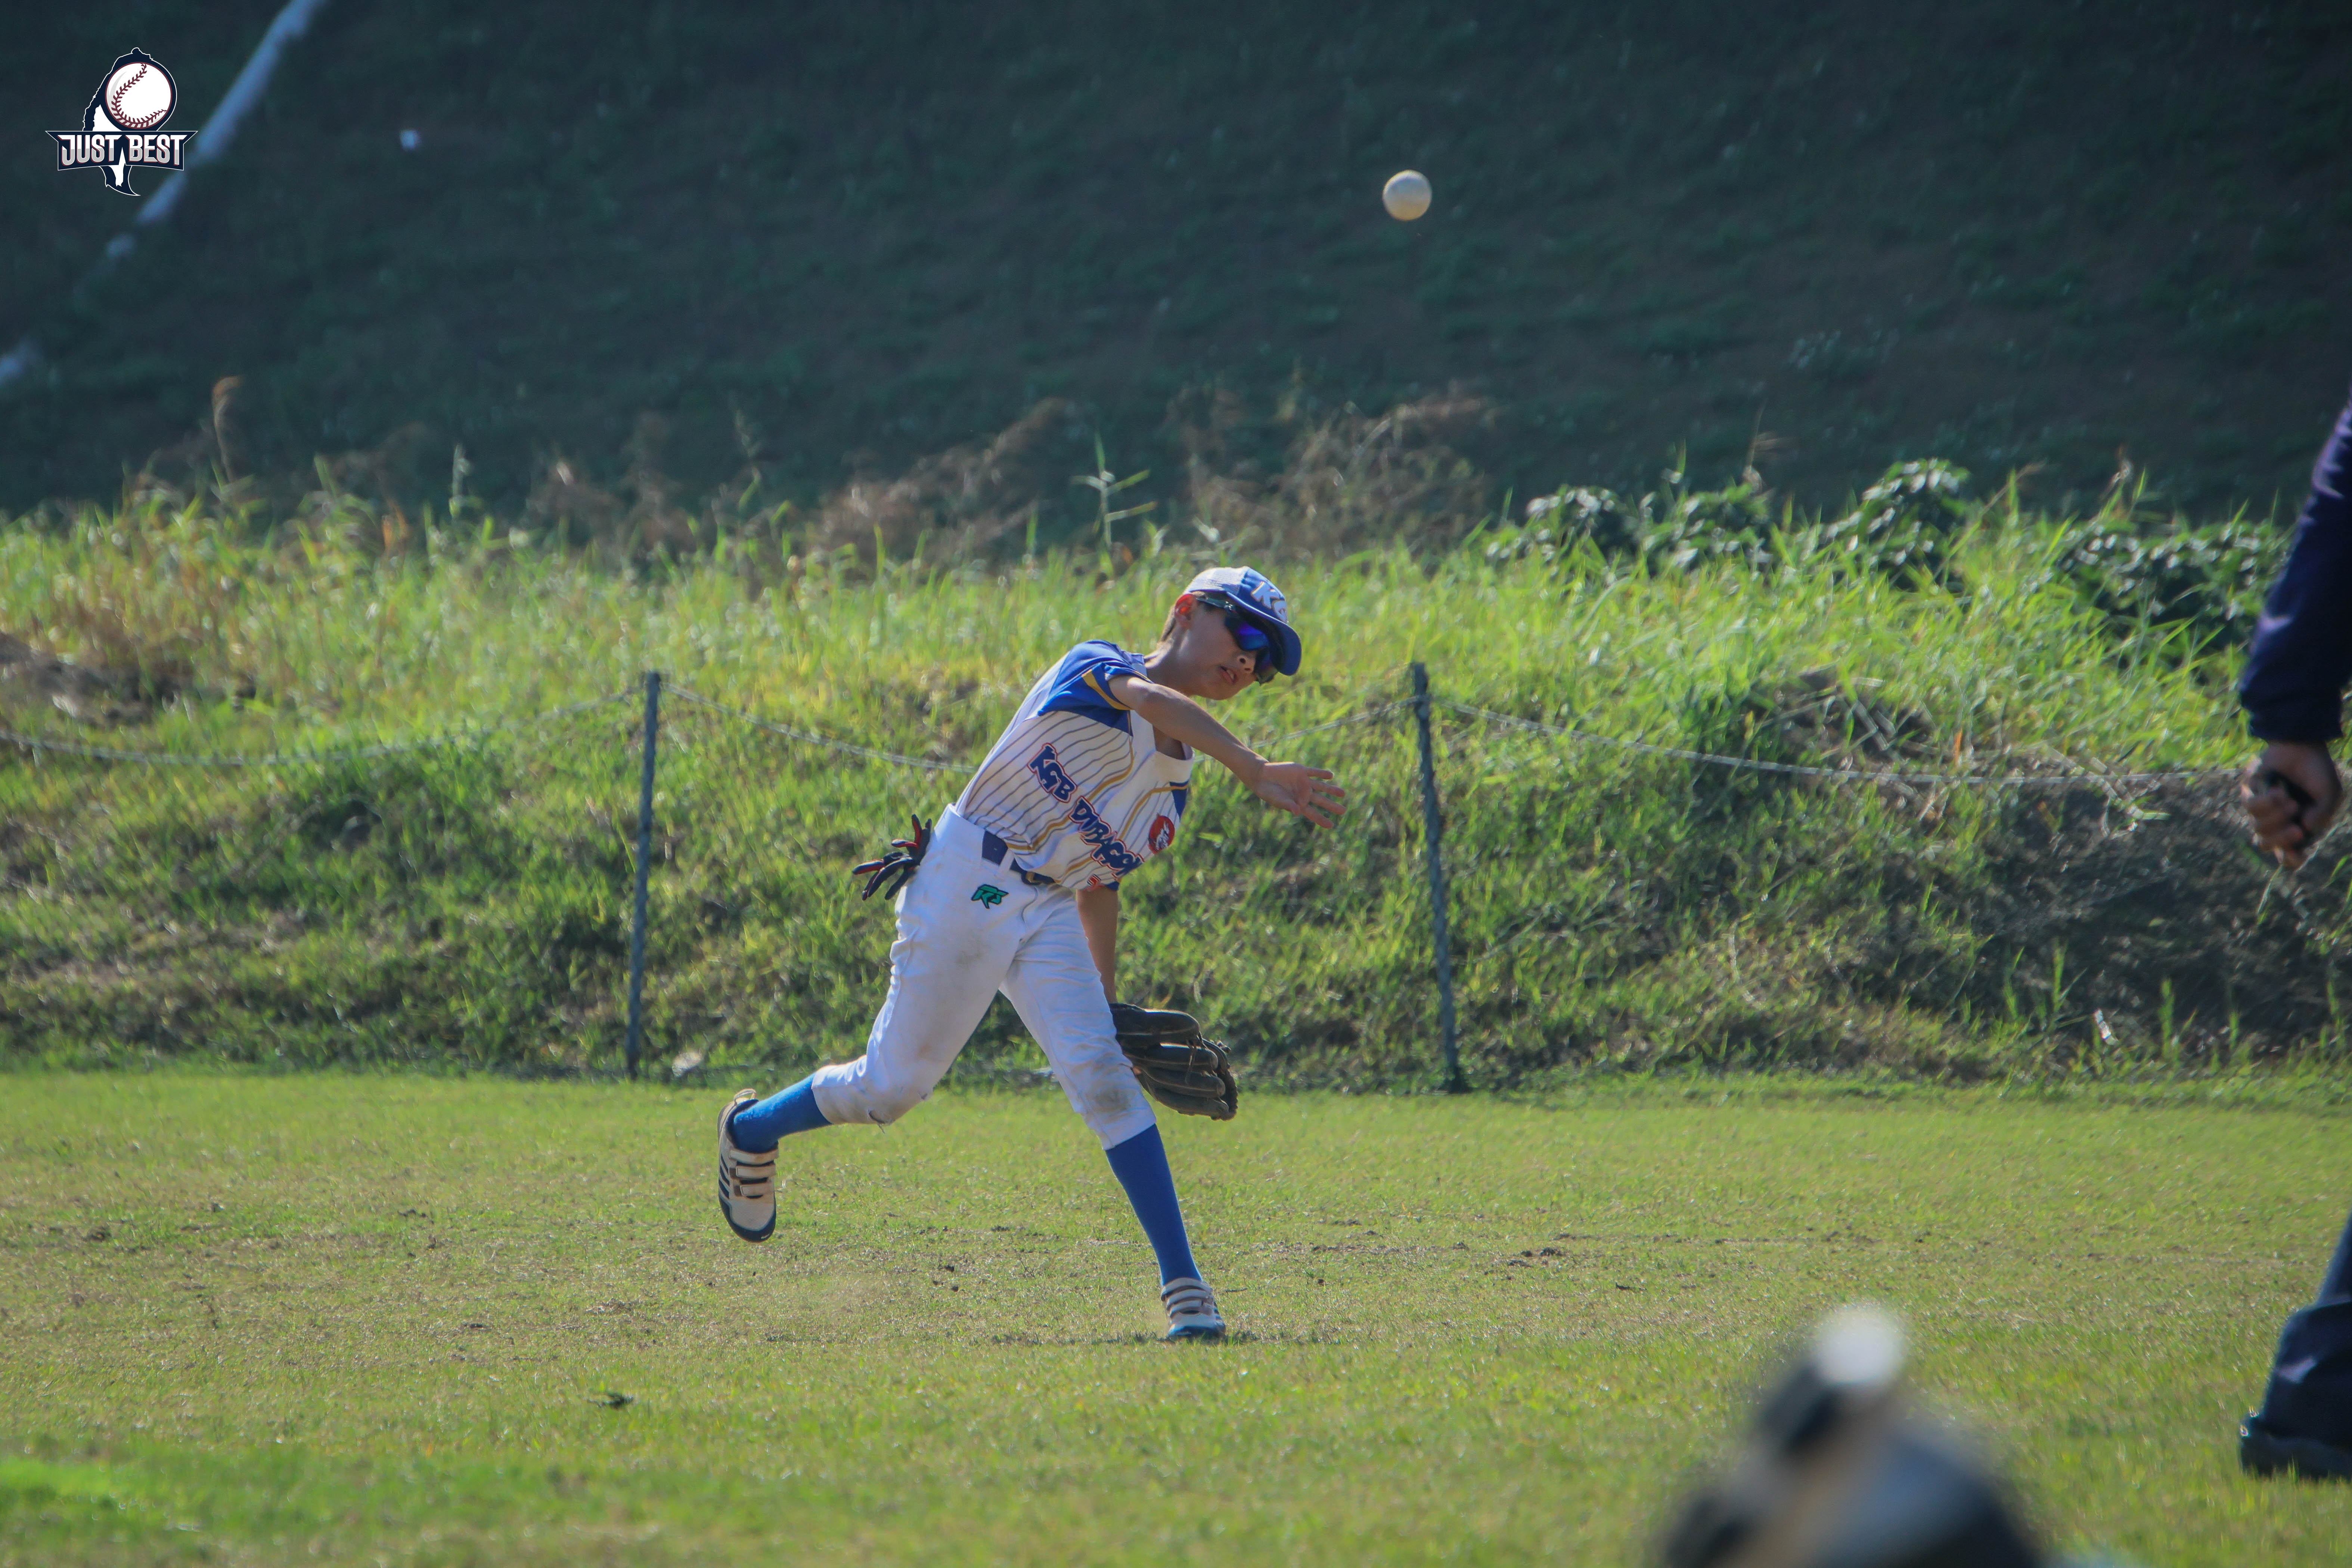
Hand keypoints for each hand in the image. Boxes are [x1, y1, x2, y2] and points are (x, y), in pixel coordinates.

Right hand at [1249, 760, 1345, 829]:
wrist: (1262, 776)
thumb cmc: (1269, 792)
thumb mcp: (1278, 800)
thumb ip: (1288, 805)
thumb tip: (1298, 812)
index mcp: (1298, 803)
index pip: (1312, 813)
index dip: (1321, 819)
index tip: (1331, 825)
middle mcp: (1303, 793)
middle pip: (1320, 800)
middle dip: (1331, 805)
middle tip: (1343, 811)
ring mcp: (1303, 782)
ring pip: (1321, 786)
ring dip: (1331, 789)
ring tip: (1342, 793)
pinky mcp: (1301, 770)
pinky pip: (1314, 772)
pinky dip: (1321, 773)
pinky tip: (1330, 776)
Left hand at [2242, 741, 2341, 868]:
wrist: (2304, 744)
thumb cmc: (2317, 772)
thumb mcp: (2329, 794)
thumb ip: (2322, 814)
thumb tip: (2306, 830)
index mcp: (2296, 826)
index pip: (2288, 854)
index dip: (2290, 860)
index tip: (2296, 854)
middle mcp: (2276, 821)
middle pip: (2266, 845)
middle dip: (2282, 840)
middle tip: (2297, 829)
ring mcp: (2261, 808)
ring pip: (2257, 829)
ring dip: (2277, 818)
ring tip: (2292, 802)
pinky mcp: (2249, 792)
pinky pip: (2251, 808)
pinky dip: (2267, 802)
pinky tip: (2280, 791)